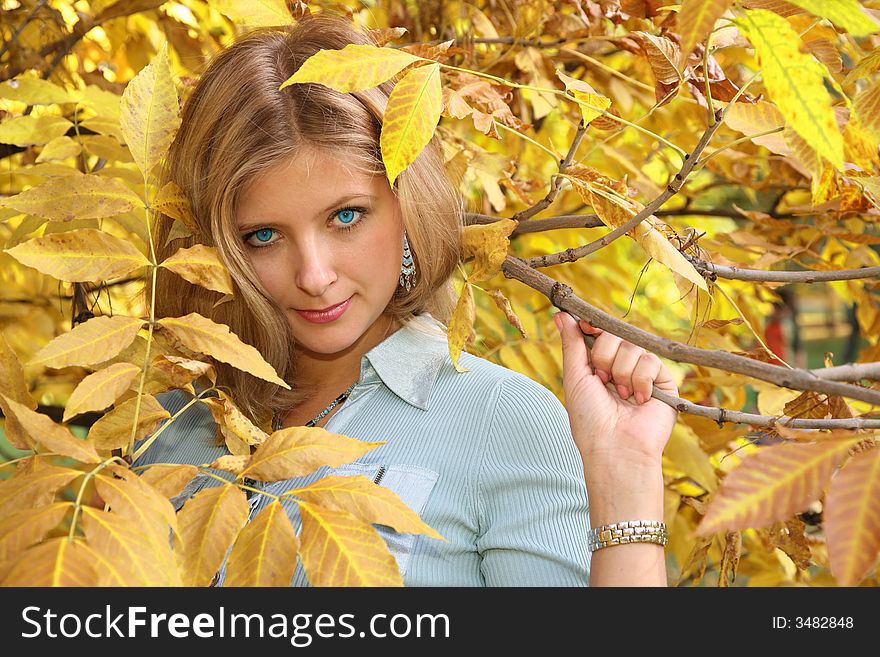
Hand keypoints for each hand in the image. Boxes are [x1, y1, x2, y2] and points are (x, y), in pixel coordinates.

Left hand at [553, 311, 677, 466]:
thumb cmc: (590, 419)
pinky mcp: (663, 381)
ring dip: (621, 372)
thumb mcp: (575, 378)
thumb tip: (561, 314)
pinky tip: (639, 400)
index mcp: (599, 365)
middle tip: (602, 381)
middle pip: (615, 334)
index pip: (599, 332)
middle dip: (604, 356)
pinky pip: (651, 360)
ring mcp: (642, 373)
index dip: (593, 325)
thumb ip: (572, 344)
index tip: (586, 325)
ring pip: (632, 346)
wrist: (616, 448)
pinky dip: (640, 380)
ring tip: (621, 396)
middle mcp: (621, 366)